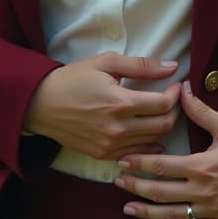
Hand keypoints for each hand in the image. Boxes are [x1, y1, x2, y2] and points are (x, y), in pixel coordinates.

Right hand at [23, 54, 181, 160]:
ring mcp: (111, 145)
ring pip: (153, 141)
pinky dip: (149, 145)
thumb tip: (173, 67)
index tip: (176, 85)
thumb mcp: (106, 63)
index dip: (176, 94)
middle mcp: (117, 128)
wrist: (41, 104)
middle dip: (174, 110)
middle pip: (163, 125)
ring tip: (159, 112)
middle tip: (171, 98)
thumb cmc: (74, 78)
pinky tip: (150, 134)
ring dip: (162, 126)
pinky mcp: (103, 155)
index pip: (163, 104)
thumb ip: (142, 66)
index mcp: (119, 103)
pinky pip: (137, 154)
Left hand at [114, 80, 217, 218]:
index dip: (140, 164)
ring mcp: (212, 210)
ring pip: (173, 215)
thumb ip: (201, 111)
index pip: (163, 166)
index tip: (122, 161)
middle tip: (117, 182)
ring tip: (128, 208)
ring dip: (148, 213)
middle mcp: (204, 191)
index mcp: (202, 166)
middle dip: (137, 187)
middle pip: (162, 192)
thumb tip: (182, 90)